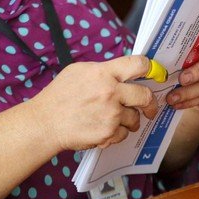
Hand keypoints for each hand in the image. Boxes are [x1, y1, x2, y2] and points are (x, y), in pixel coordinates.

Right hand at [30, 55, 158, 151]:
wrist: (45, 123)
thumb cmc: (59, 96)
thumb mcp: (79, 71)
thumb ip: (104, 70)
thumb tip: (124, 72)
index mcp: (103, 73)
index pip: (138, 65)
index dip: (150, 68)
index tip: (153, 73)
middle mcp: (110, 93)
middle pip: (145, 96)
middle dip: (150, 103)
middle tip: (148, 106)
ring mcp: (111, 115)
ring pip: (135, 118)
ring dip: (129, 120)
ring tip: (114, 118)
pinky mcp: (108, 134)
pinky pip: (123, 134)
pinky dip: (116, 133)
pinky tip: (103, 128)